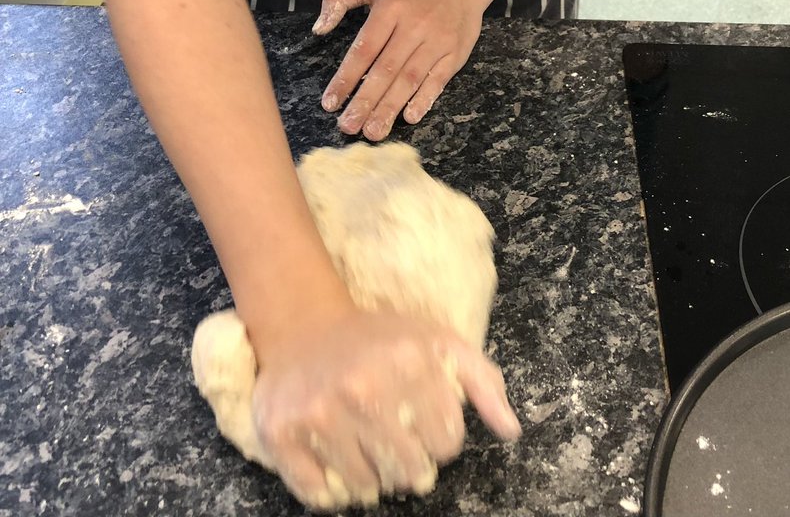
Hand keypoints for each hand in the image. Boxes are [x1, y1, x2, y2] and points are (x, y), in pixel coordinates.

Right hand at [253, 307, 520, 509]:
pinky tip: (330, 453)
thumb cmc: (379, 340)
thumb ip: (482, 382)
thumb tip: (511, 432)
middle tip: (389, 436)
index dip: (436, 437)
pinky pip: (320, 495)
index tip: (418, 419)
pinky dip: (328, 487)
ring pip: (367, 489)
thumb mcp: (438, 342)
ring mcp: (320, 412)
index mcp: (409, 363)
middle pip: (410, 473)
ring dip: (369, 476)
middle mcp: (363, 388)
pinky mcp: (282, 432)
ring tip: (360, 441)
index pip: (447, 445)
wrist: (303, 325)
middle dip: (406, 462)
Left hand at [313, 0, 487, 140]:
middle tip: (348, 127)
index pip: (364, 49)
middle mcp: (414, 26)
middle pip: (386, 70)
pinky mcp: (455, 53)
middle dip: (365, 101)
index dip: (346, 78)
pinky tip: (409, 117)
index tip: (331, 102)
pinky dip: (424, 100)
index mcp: (390, 9)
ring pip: (410, 79)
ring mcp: (437, 41)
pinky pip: (438, 80)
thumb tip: (318, 29)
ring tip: (373, 131)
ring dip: (390, 108)